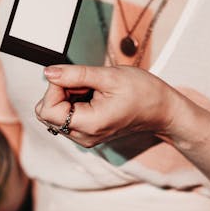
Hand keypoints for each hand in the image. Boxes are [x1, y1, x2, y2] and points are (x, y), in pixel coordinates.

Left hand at [34, 64, 177, 147]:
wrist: (162, 110)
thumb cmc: (143, 93)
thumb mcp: (109, 76)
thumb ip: (75, 75)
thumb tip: (49, 73)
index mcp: (88, 125)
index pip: (47, 109)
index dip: (54, 88)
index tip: (72, 77)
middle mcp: (83, 136)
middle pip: (48, 112)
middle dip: (61, 92)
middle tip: (86, 84)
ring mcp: (84, 137)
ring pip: (56, 113)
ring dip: (68, 96)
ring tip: (93, 90)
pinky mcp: (87, 132)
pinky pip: (67, 116)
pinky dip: (75, 102)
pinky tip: (93, 96)